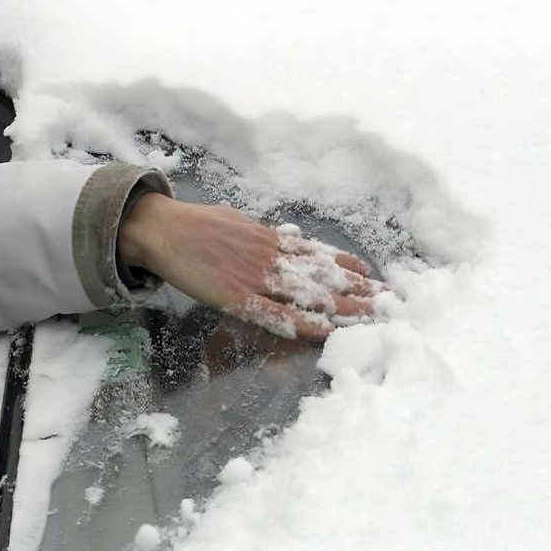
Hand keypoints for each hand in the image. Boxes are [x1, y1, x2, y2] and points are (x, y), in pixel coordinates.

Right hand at [119, 193, 383, 340]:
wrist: (163, 228)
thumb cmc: (195, 224)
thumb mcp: (235, 221)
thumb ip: (259, 233)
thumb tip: (278, 235)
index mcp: (269, 239)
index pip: (317, 253)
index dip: (346, 265)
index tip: (372, 275)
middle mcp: (271, 256)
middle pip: (322, 275)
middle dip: (355, 289)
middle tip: (387, 301)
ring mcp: (256, 277)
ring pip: (307, 294)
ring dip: (341, 307)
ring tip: (369, 316)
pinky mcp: (238, 297)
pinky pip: (276, 313)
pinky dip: (302, 323)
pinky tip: (324, 330)